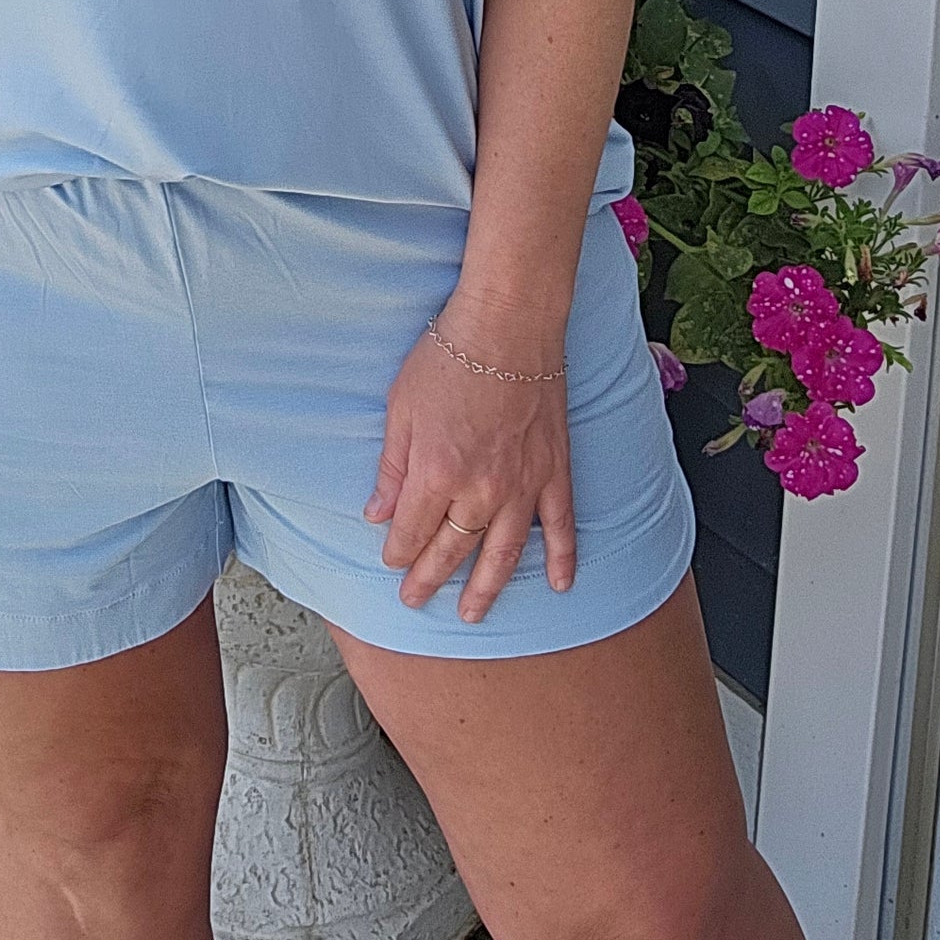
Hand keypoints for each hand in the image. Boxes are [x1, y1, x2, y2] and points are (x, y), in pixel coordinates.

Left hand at [365, 295, 575, 625]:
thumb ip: (392, 467)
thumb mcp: (400, 407)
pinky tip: (559, 585)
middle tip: (416, 601)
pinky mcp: (554, 471)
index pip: (410, 533)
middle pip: (451, 551)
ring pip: (502, 553)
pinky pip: (560, 526)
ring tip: (473, 615)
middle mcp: (479, 491)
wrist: (507, 324)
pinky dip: (563, 558)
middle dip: (429, 580)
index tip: (391, 561)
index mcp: (435, 474)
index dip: (397, 552)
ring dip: (486, 588)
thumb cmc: (448, 357)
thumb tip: (376, 513)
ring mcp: (521, 485)